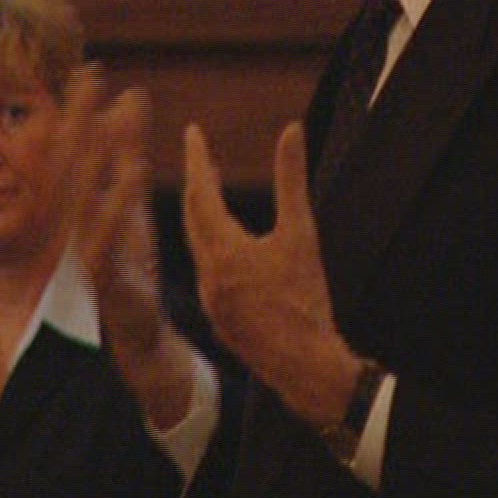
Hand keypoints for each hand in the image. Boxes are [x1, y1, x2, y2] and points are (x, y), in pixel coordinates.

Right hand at [59, 65, 196, 428]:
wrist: (135, 335)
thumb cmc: (129, 263)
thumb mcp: (130, 204)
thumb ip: (127, 154)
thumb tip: (130, 99)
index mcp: (80, 205)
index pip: (74, 150)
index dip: (79, 110)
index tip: (90, 70)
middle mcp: (75, 223)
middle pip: (70, 164)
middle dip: (78, 118)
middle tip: (89, 76)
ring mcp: (84, 249)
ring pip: (81, 198)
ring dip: (93, 155)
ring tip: (106, 116)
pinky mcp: (103, 278)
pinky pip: (106, 238)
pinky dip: (118, 203)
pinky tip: (135, 172)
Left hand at [183, 121, 360, 427]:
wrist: (304, 367)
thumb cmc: (305, 300)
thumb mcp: (302, 234)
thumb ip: (292, 179)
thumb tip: (291, 130)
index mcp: (224, 251)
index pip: (201, 192)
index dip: (198, 158)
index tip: (192, 131)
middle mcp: (208, 274)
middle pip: (192, 219)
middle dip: (197, 185)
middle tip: (202, 158)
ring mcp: (211, 300)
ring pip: (198, 247)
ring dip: (201, 216)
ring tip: (211, 195)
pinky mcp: (221, 320)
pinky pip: (207, 272)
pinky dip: (210, 247)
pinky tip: (227, 247)